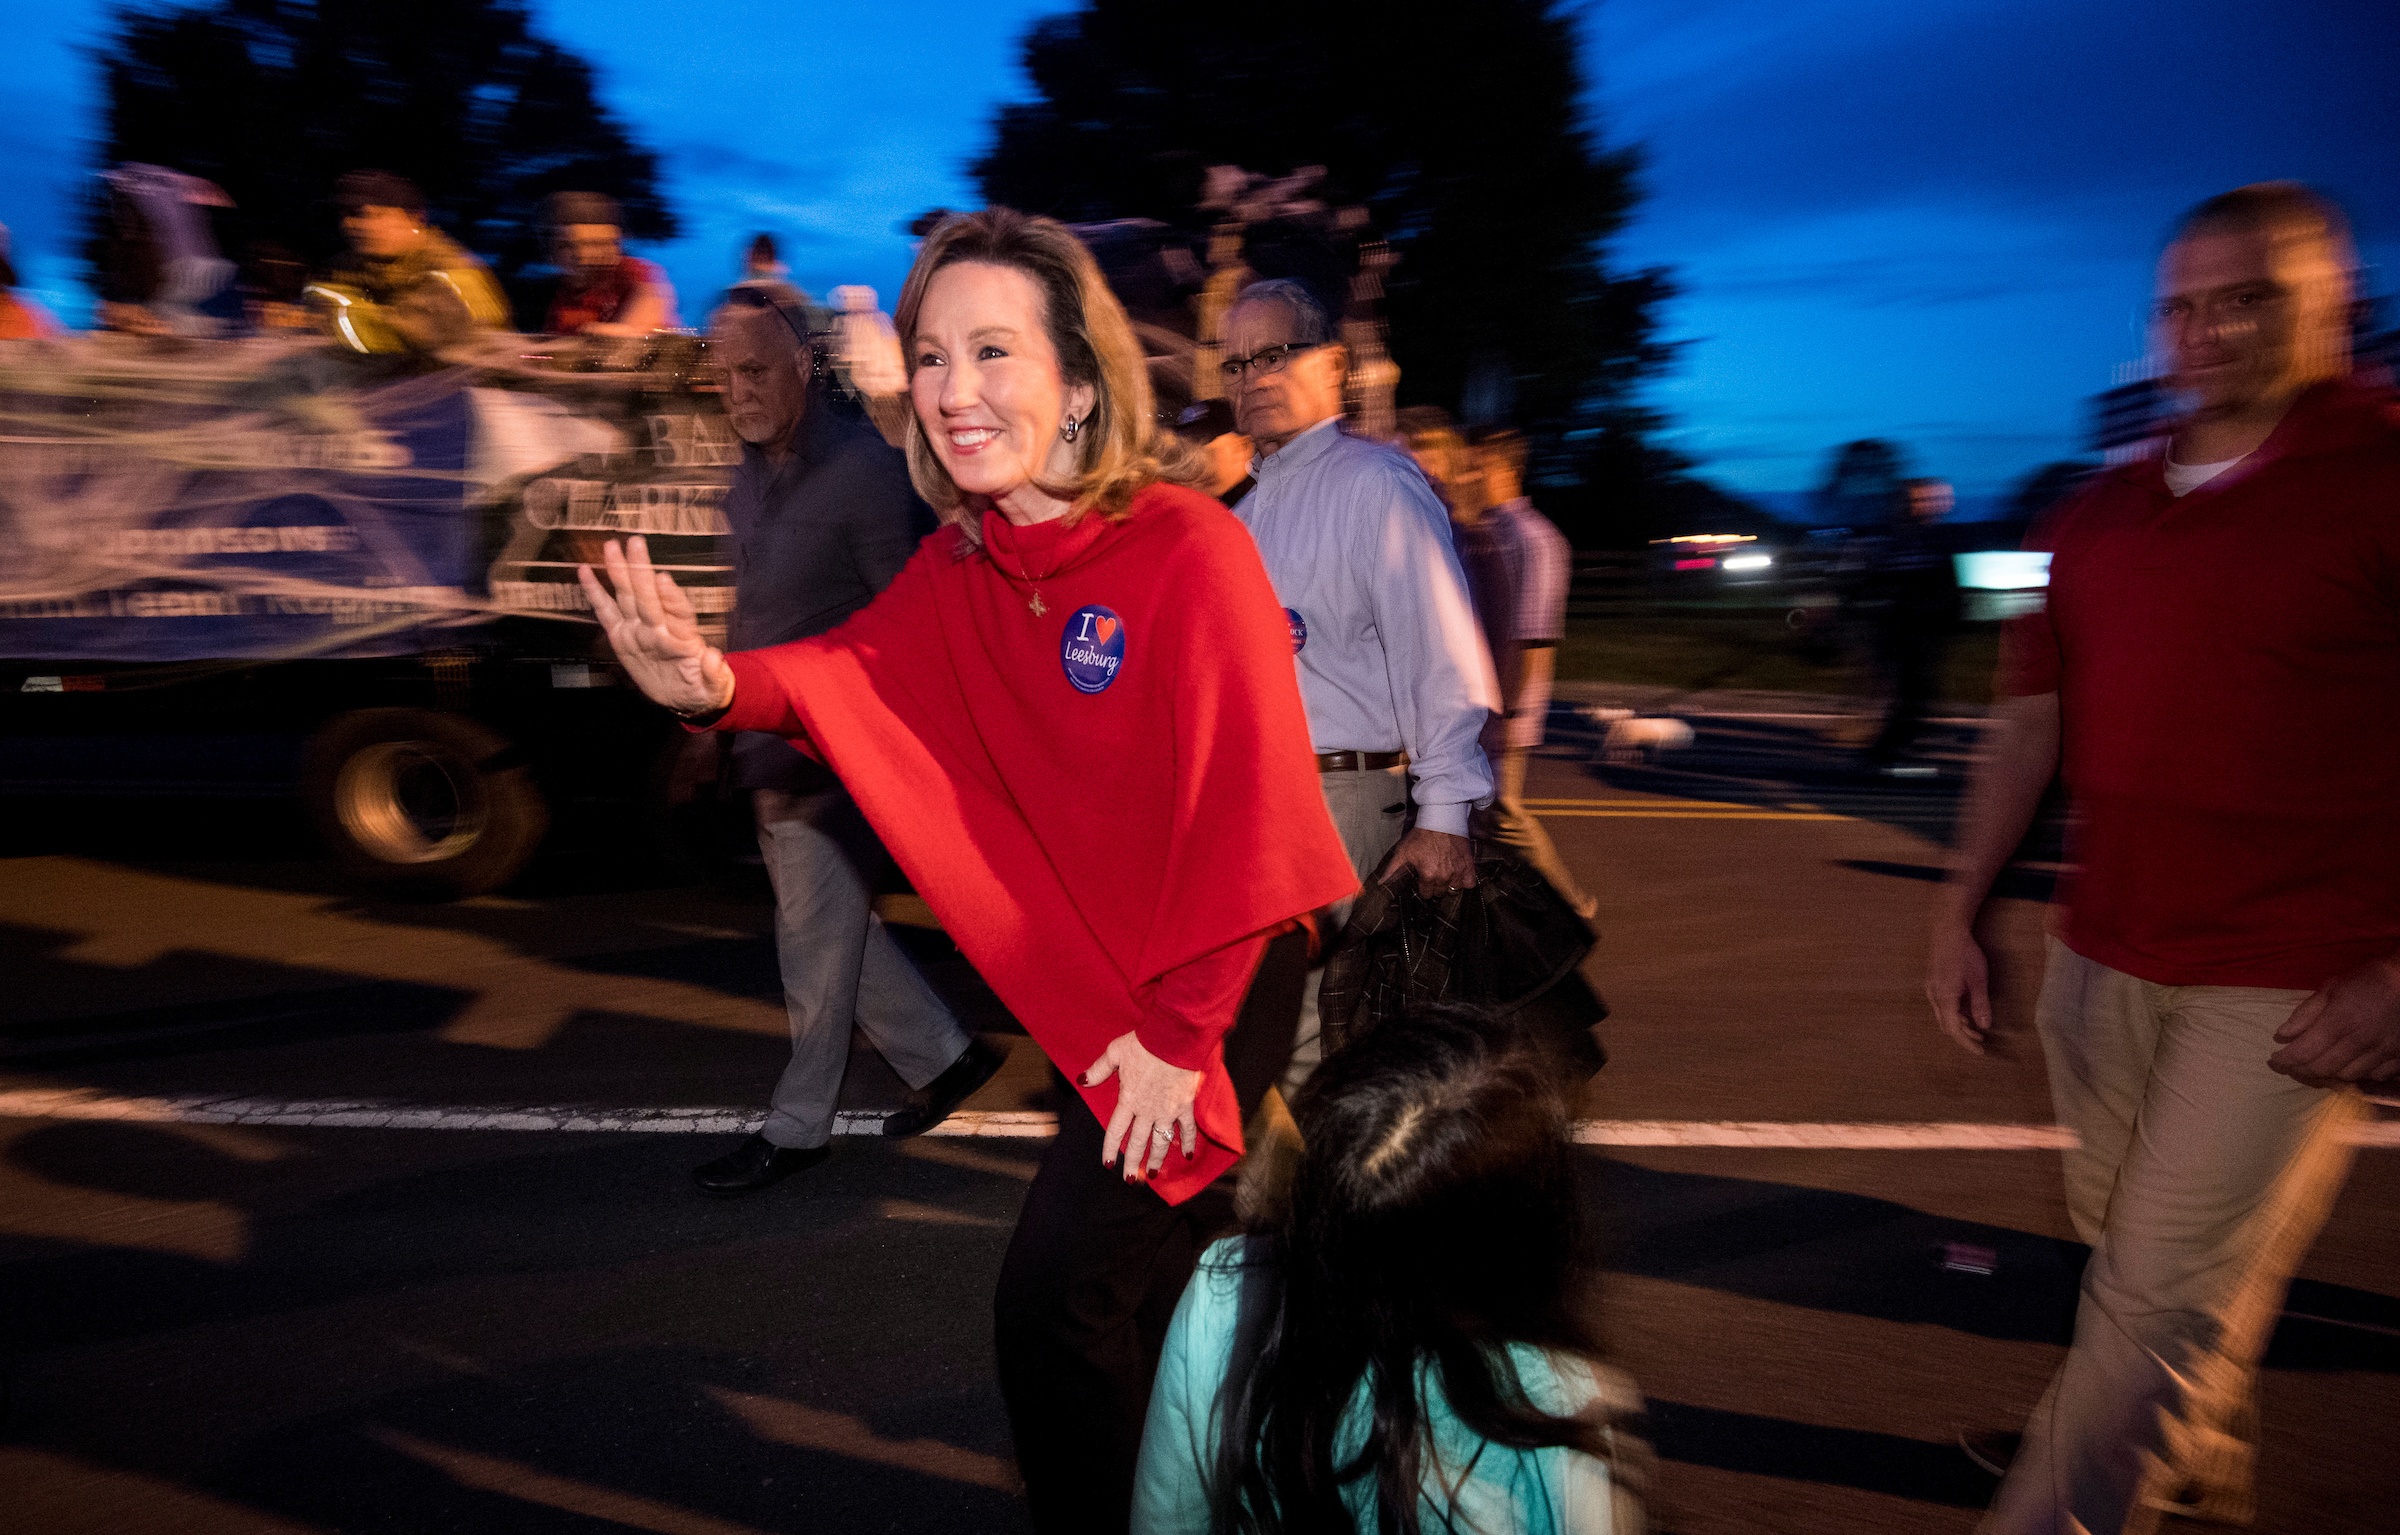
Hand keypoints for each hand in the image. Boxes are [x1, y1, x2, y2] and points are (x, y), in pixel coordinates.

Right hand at [576, 535, 732, 715]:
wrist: (685, 697)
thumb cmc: (701, 687)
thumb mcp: (713, 688)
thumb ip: (714, 674)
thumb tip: (713, 658)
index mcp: (683, 638)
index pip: (678, 611)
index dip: (671, 596)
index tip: (663, 580)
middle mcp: (660, 627)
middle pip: (648, 595)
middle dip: (641, 570)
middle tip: (635, 544)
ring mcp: (639, 629)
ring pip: (628, 596)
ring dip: (620, 572)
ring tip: (612, 547)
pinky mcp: (621, 636)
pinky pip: (606, 612)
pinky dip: (596, 593)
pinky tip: (586, 572)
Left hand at [1081, 1031, 1202, 1181]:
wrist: (1175, 1038)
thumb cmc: (1144, 1043)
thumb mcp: (1115, 1052)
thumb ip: (1099, 1069)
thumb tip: (1082, 1080)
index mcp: (1128, 1099)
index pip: (1116, 1131)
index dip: (1110, 1148)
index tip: (1108, 1164)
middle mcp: (1147, 1110)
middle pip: (1137, 1142)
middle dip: (1131, 1162)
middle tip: (1128, 1179)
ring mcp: (1168, 1110)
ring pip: (1160, 1141)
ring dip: (1156, 1159)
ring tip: (1152, 1174)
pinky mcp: (1186, 1105)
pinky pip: (1188, 1129)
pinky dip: (1189, 1142)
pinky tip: (1187, 1155)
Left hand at [1380, 827, 1476, 897]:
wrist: (1441, 820)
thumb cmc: (1421, 835)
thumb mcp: (1403, 851)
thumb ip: (1393, 870)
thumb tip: (1381, 884)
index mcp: (1428, 876)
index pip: (1427, 894)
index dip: (1424, 887)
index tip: (1423, 880)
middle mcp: (1444, 877)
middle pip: (1439, 892)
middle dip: (1435, 886)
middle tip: (1433, 874)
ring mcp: (1458, 872)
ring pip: (1453, 889)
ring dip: (1449, 884)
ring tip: (1444, 874)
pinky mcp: (1469, 866)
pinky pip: (1469, 883)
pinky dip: (1464, 881)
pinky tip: (1457, 875)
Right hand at [1925, 920, 1993, 1054]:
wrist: (1947, 929)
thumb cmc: (1964, 953)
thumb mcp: (1978, 980)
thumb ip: (1980, 1004)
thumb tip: (1985, 1026)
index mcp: (1944, 998)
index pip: (1954, 1030)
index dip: (1966, 1043)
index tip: (1980, 1051)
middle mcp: (1933, 995)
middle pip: (1946, 1024)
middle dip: (1963, 1035)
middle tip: (1981, 1040)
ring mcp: (1931, 988)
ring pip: (1942, 1015)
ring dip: (1958, 1023)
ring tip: (1976, 1026)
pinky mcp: (1933, 982)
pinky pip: (1941, 1005)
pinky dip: (1953, 1012)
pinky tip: (1965, 1008)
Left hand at [2270, 955, 2399, 1087]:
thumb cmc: (2365, 981)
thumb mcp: (2330, 988)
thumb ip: (2305, 1014)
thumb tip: (2281, 1036)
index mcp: (2339, 1021)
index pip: (2304, 1052)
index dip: (2284, 1060)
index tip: (2273, 1061)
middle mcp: (2360, 1041)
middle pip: (2322, 1069)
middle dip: (2300, 1071)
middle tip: (2290, 1066)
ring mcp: (2382, 1051)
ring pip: (2346, 1077)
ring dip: (2327, 1074)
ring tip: (2316, 1066)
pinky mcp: (2398, 1057)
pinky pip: (2373, 1077)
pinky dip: (2357, 1075)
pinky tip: (2348, 1065)